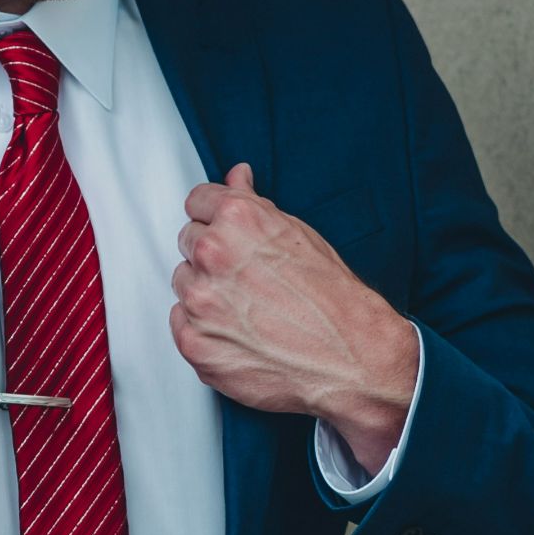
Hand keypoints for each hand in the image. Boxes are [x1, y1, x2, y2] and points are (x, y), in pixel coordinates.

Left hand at [171, 163, 416, 473]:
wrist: (351, 357)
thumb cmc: (334, 299)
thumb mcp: (299, 234)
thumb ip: (255, 205)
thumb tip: (235, 177)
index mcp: (237, 219)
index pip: (197, 202)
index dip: (215, 218)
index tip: (224, 231)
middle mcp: (212, 255)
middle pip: (188, 242)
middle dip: (212, 256)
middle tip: (248, 278)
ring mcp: (200, 302)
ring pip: (184, 284)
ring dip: (206, 292)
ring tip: (249, 308)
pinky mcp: (195, 343)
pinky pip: (181, 324)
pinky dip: (203, 328)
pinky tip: (240, 332)